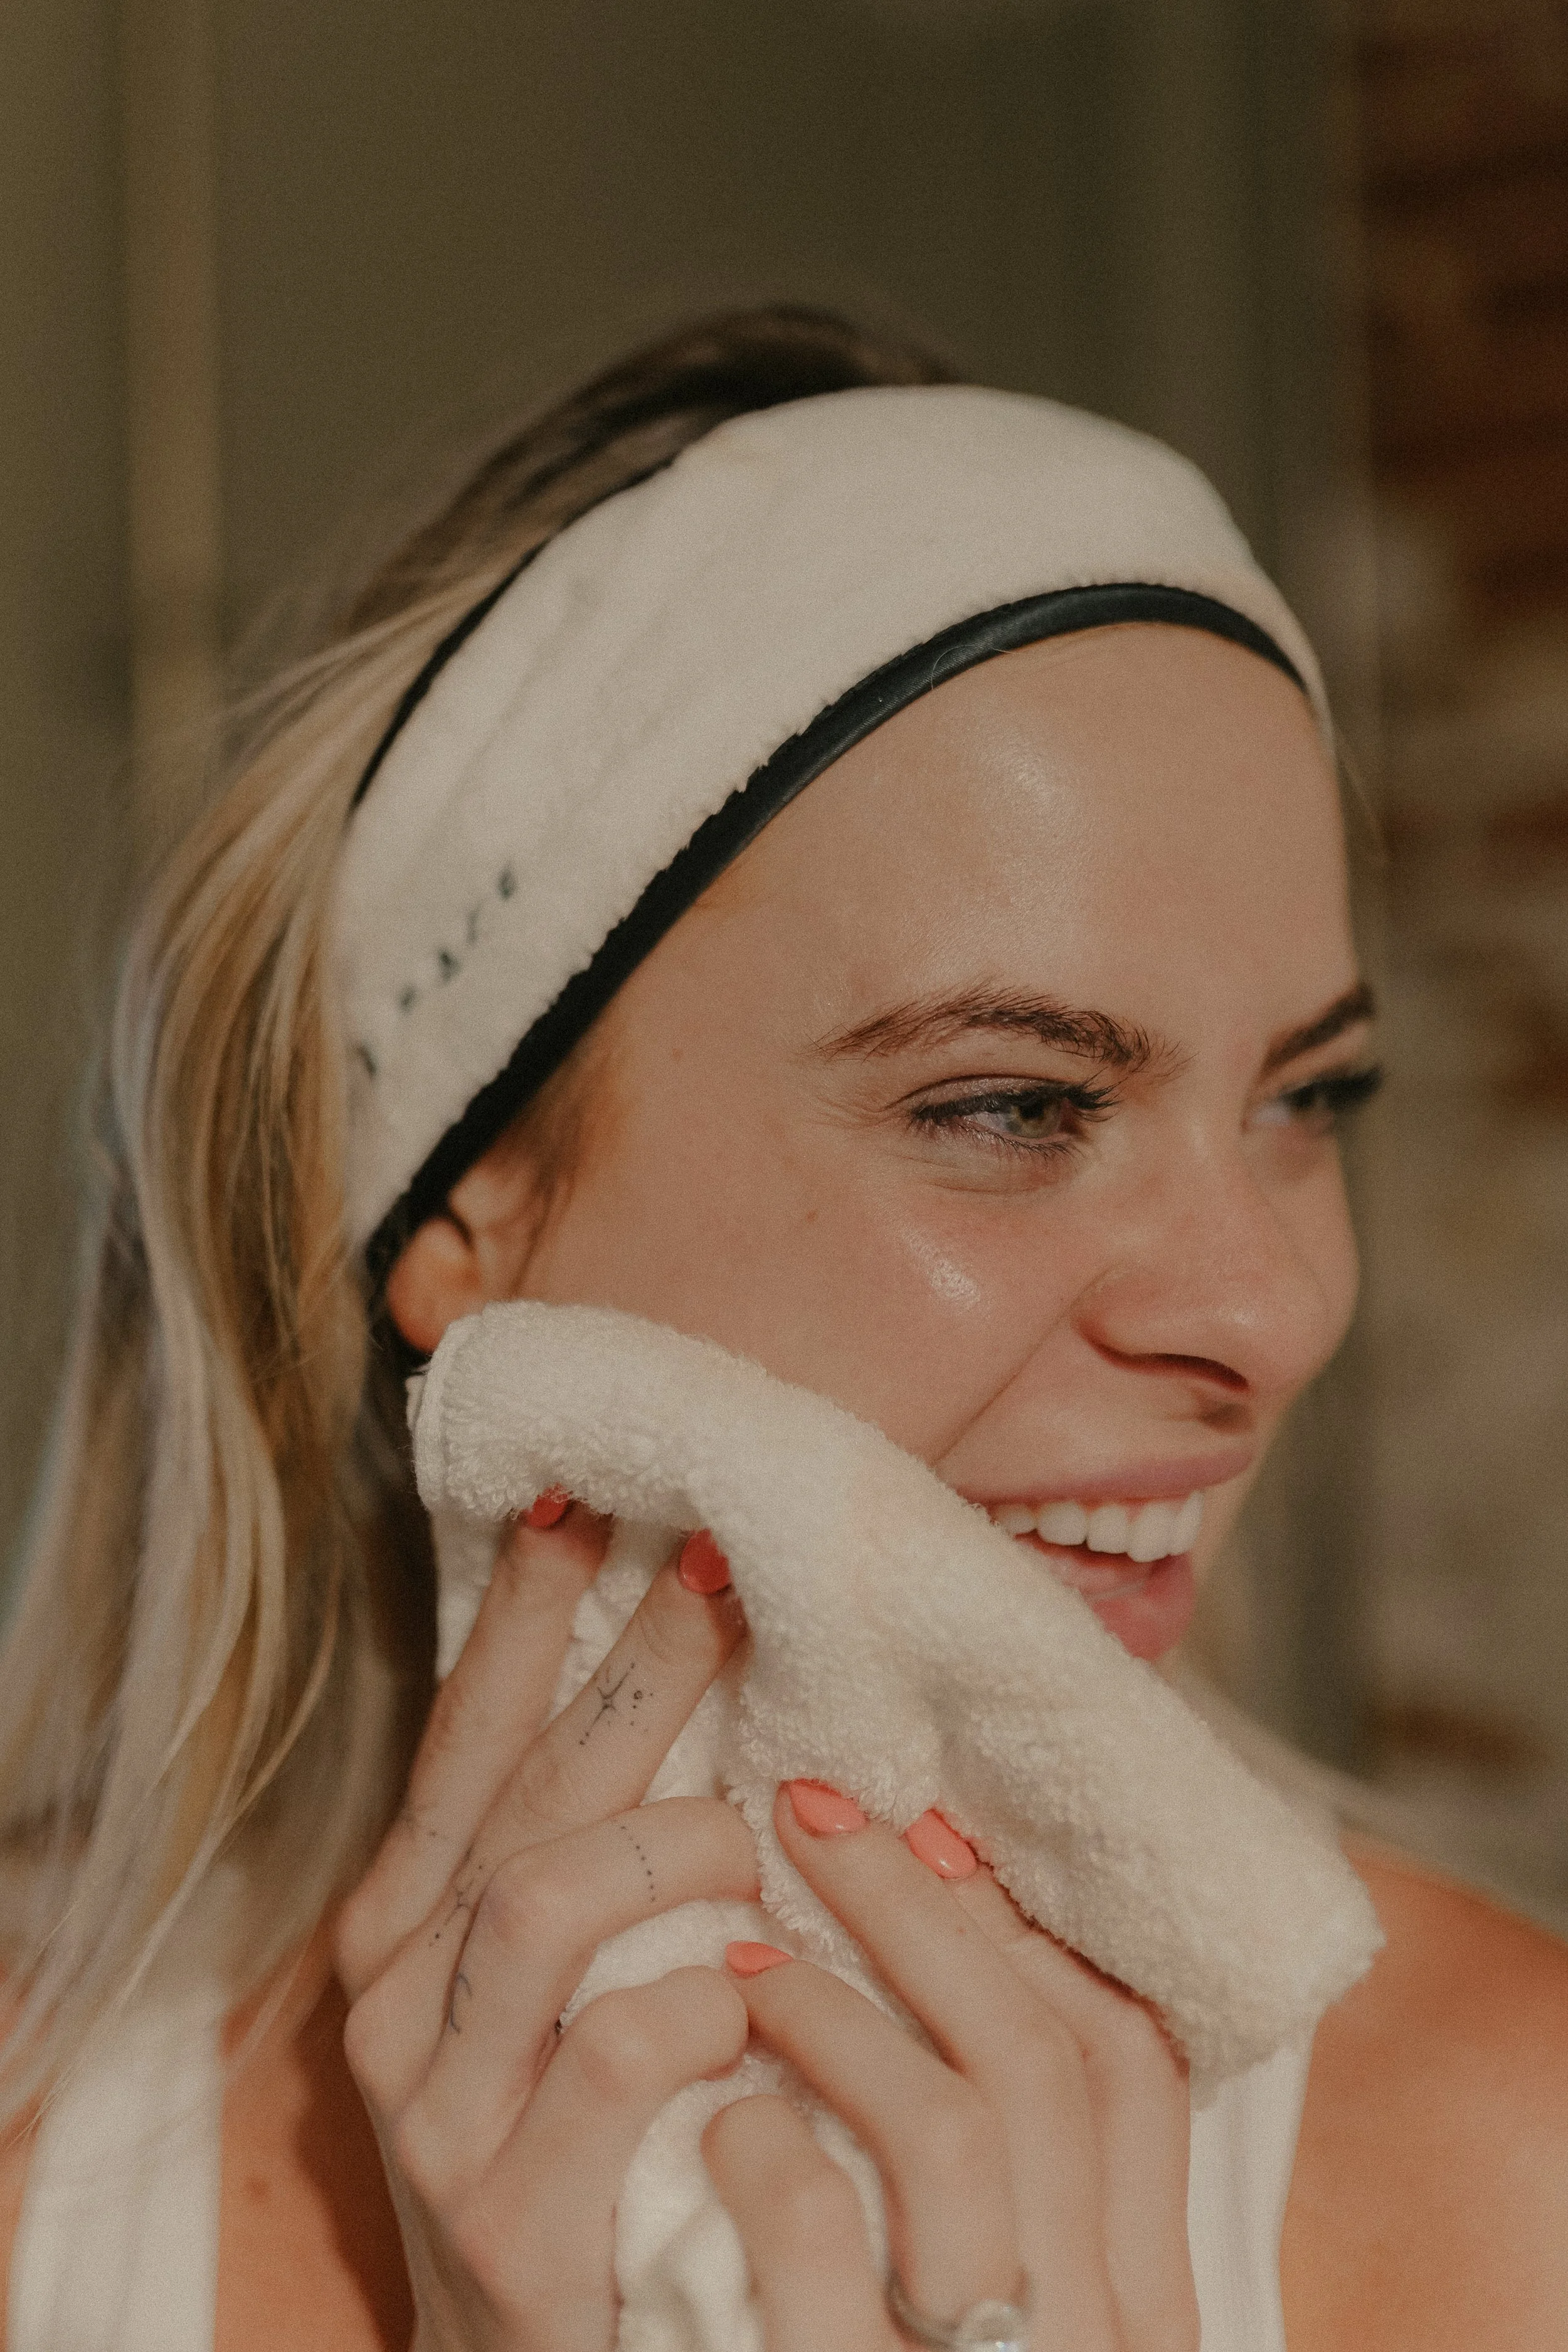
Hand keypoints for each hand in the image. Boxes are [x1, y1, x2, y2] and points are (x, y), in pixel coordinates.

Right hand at [335, 1505, 756, 2350]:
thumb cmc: (585, 2148)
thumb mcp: (563, 1990)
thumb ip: (607, 1858)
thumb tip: (707, 1682)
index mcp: (412, 1925)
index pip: (469, 1736)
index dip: (526, 1615)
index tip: (584, 1500)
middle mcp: (401, 1994)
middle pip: (530, 1786)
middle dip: (637, 1667)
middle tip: (728, 1571)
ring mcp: (439, 2104)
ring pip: (551, 1892)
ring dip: (678, 1842)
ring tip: (756, 1840)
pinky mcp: (506, 2209)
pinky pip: (621, 2044)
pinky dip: (708, 2001)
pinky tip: (757, 1999)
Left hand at [703, 1783, 1199, 2351]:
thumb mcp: (1000, 2304)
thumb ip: (1009, 2174)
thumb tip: (943, 1956)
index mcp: (1138, 2300)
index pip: (1134, 2063)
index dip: (1027, 1925)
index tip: (928, 1831)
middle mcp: (1087, 2335)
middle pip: (1039, 2058)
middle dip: (918, 1909)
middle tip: (809, 1811)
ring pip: (948, 2123)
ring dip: (837, 2009)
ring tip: (746, 1960)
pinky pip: (816, 2223)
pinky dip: (762, 2140)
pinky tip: (721, 2116)